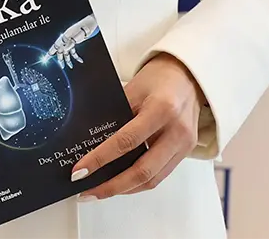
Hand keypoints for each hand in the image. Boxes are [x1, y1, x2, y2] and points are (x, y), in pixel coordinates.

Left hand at [69, 54, 202, 199]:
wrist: (188, 75)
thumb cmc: (159, 77)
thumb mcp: (133, 88)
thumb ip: (116, 115)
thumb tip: (91, 143)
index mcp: (161, 109)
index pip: (126, 141)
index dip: (101, 159)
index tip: (80, 171)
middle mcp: (176, 131)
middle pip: (142, 171)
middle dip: (112, 186)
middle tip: (87, 191)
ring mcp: (184, 144)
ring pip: (152, 179)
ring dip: (124, 190)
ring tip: (100, 191)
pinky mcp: (186, 152)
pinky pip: (160, 175)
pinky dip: (138, 183)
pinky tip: (121, 184)